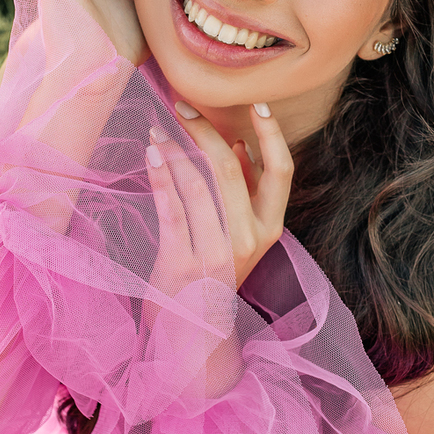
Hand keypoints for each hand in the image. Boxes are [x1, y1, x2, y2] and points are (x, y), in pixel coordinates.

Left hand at [144, 104, 293, 295]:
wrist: (195, 330)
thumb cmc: (215, 274)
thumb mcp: (240, 236)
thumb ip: (245, 194)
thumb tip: (241, 145)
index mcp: (270, 228)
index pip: (281, 171)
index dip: (272, 134)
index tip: (258, 103)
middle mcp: (248, 240)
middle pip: (230, 168)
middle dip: (204, 130)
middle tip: (182, 106)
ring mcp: (216, 253)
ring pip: (196, 184)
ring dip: (174, 149)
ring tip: (157, 128)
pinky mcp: (183, 264)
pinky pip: (170, 209)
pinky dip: (160, 175)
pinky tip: (151, 153)